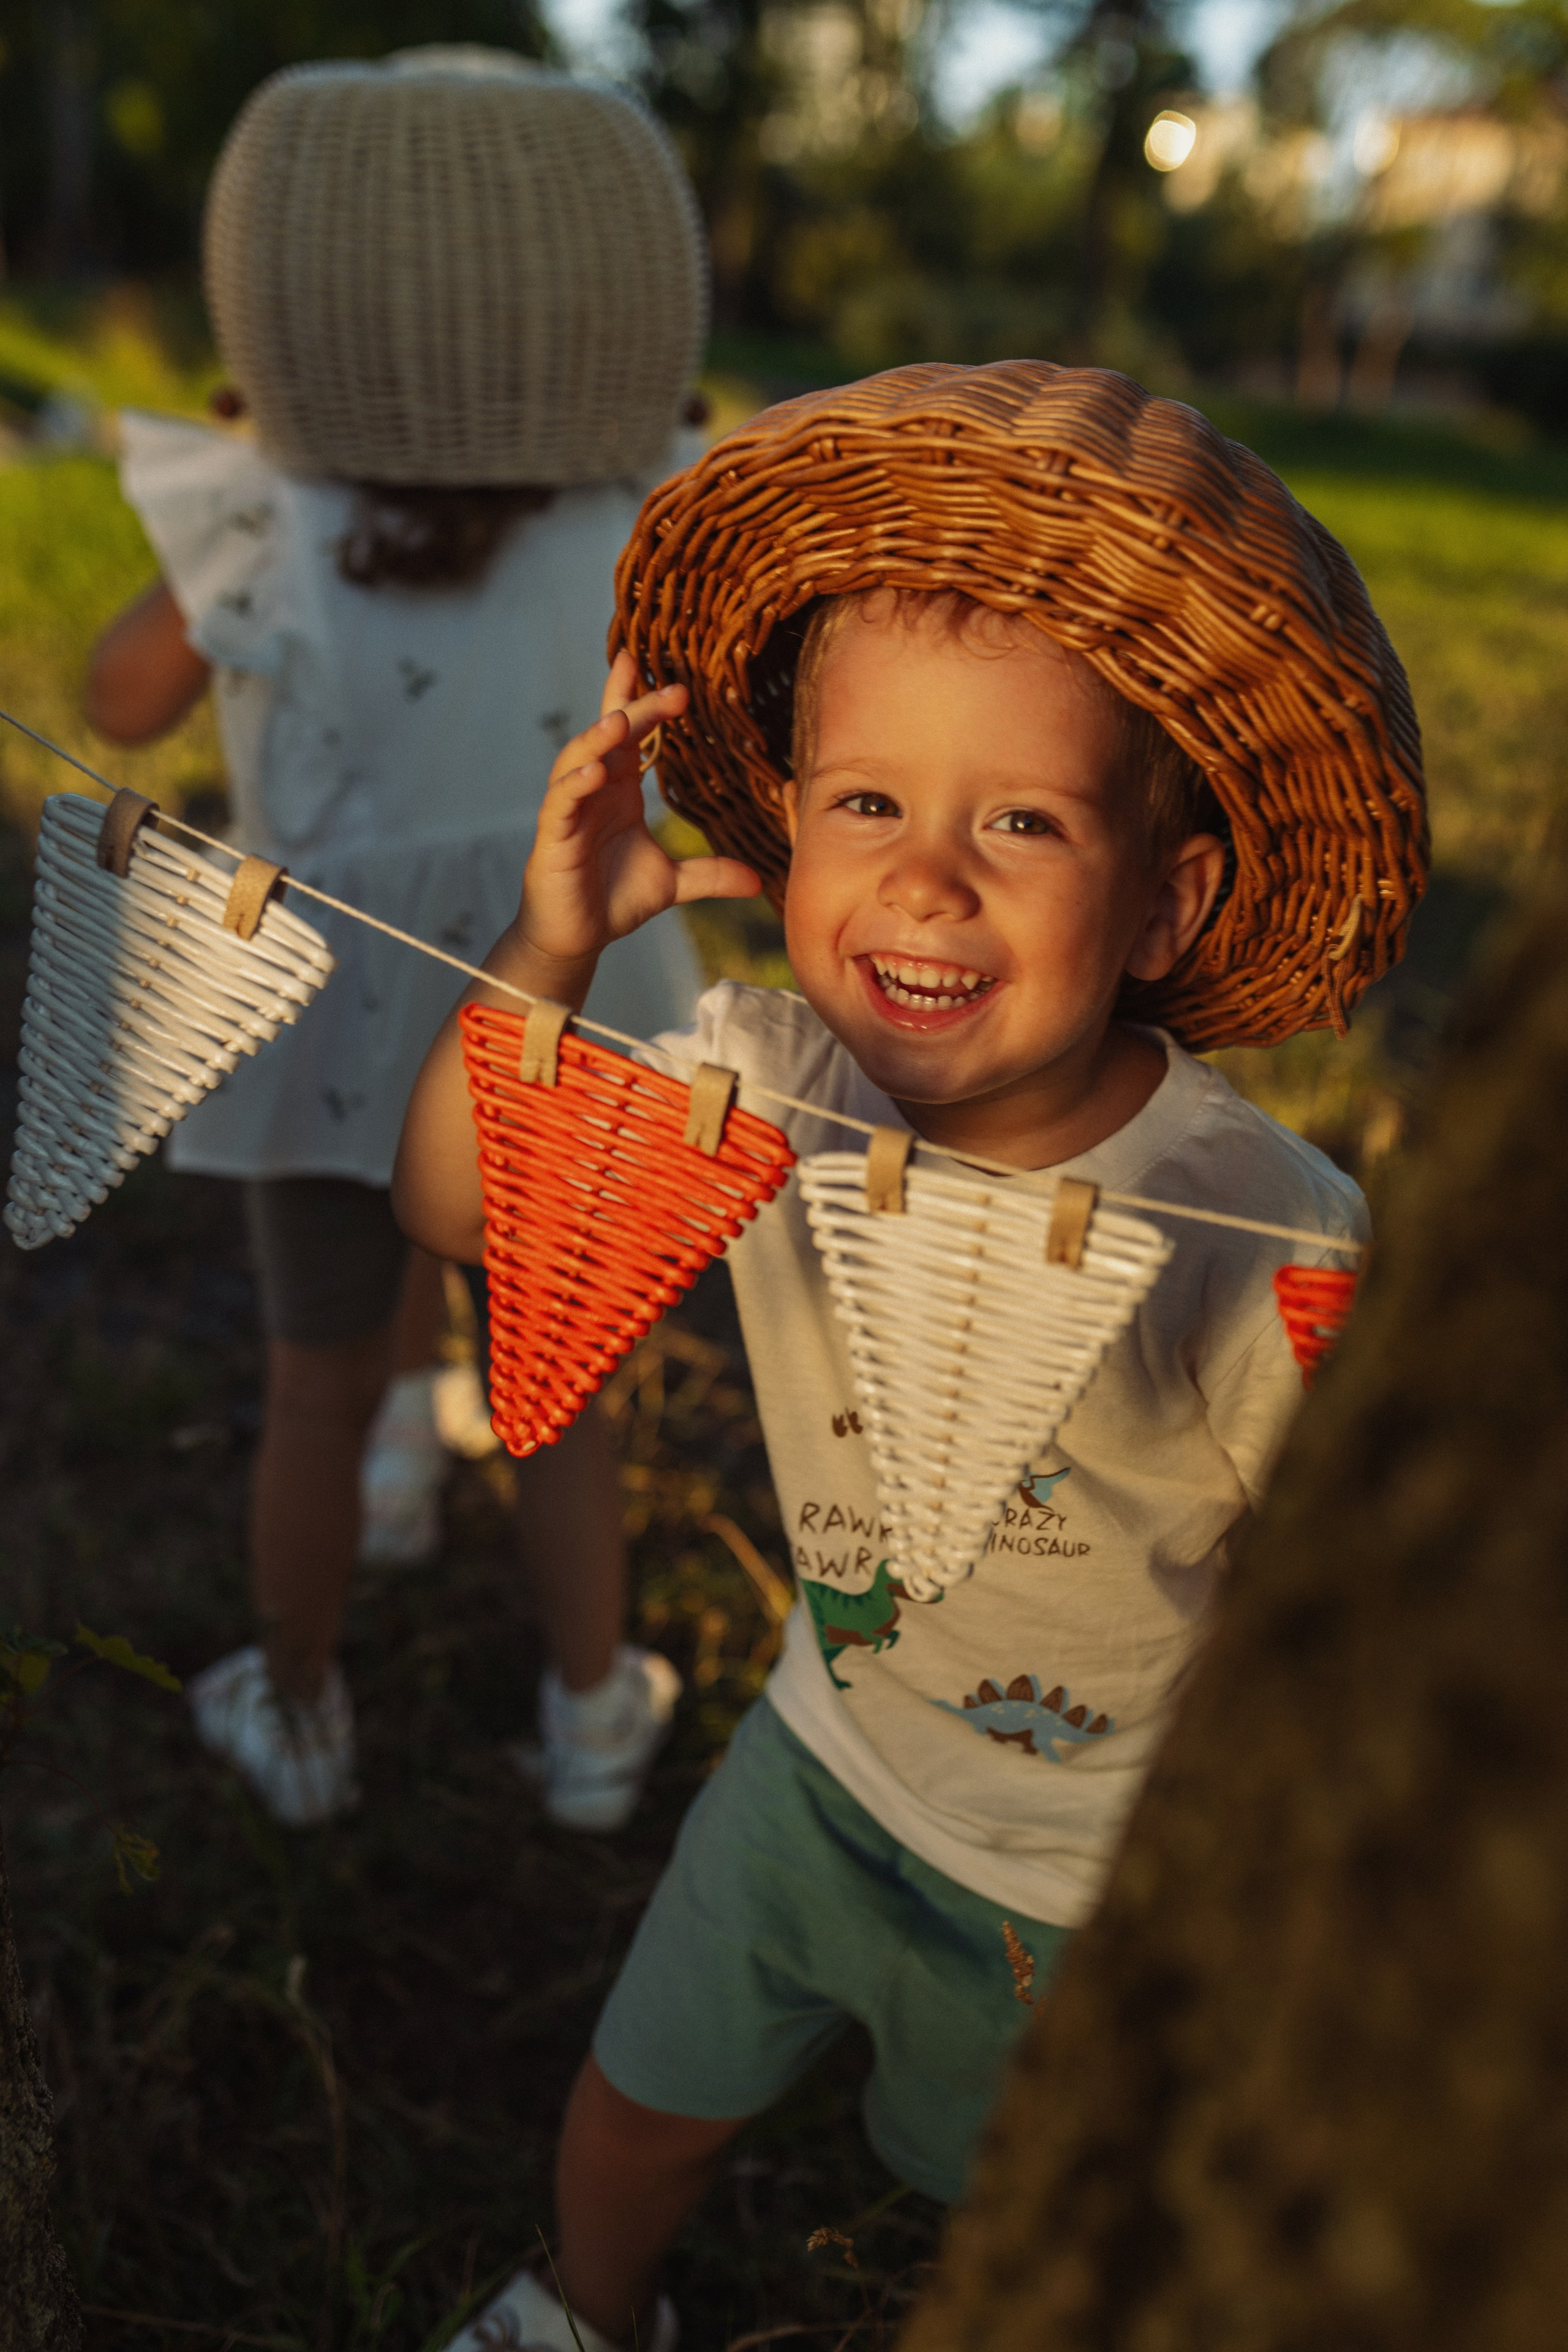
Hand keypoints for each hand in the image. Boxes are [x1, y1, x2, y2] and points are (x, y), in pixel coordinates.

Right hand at [516, 651, 760, 980]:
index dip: (644, 702)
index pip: (632, 736)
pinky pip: (561, 801)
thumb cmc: (613, 900)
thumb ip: (711, 874)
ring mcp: (571, 810)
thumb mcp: (673, 883)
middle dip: (635, 707)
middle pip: (610, 736)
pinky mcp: (553, 836)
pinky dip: (575, 783)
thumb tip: (758, 881)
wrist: (576, 938)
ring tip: (620, 720)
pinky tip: (594, 771)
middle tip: (670, 689)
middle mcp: (594, 791)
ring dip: (597, 738)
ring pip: (578, 759)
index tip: (674, 679)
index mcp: (620, 791)